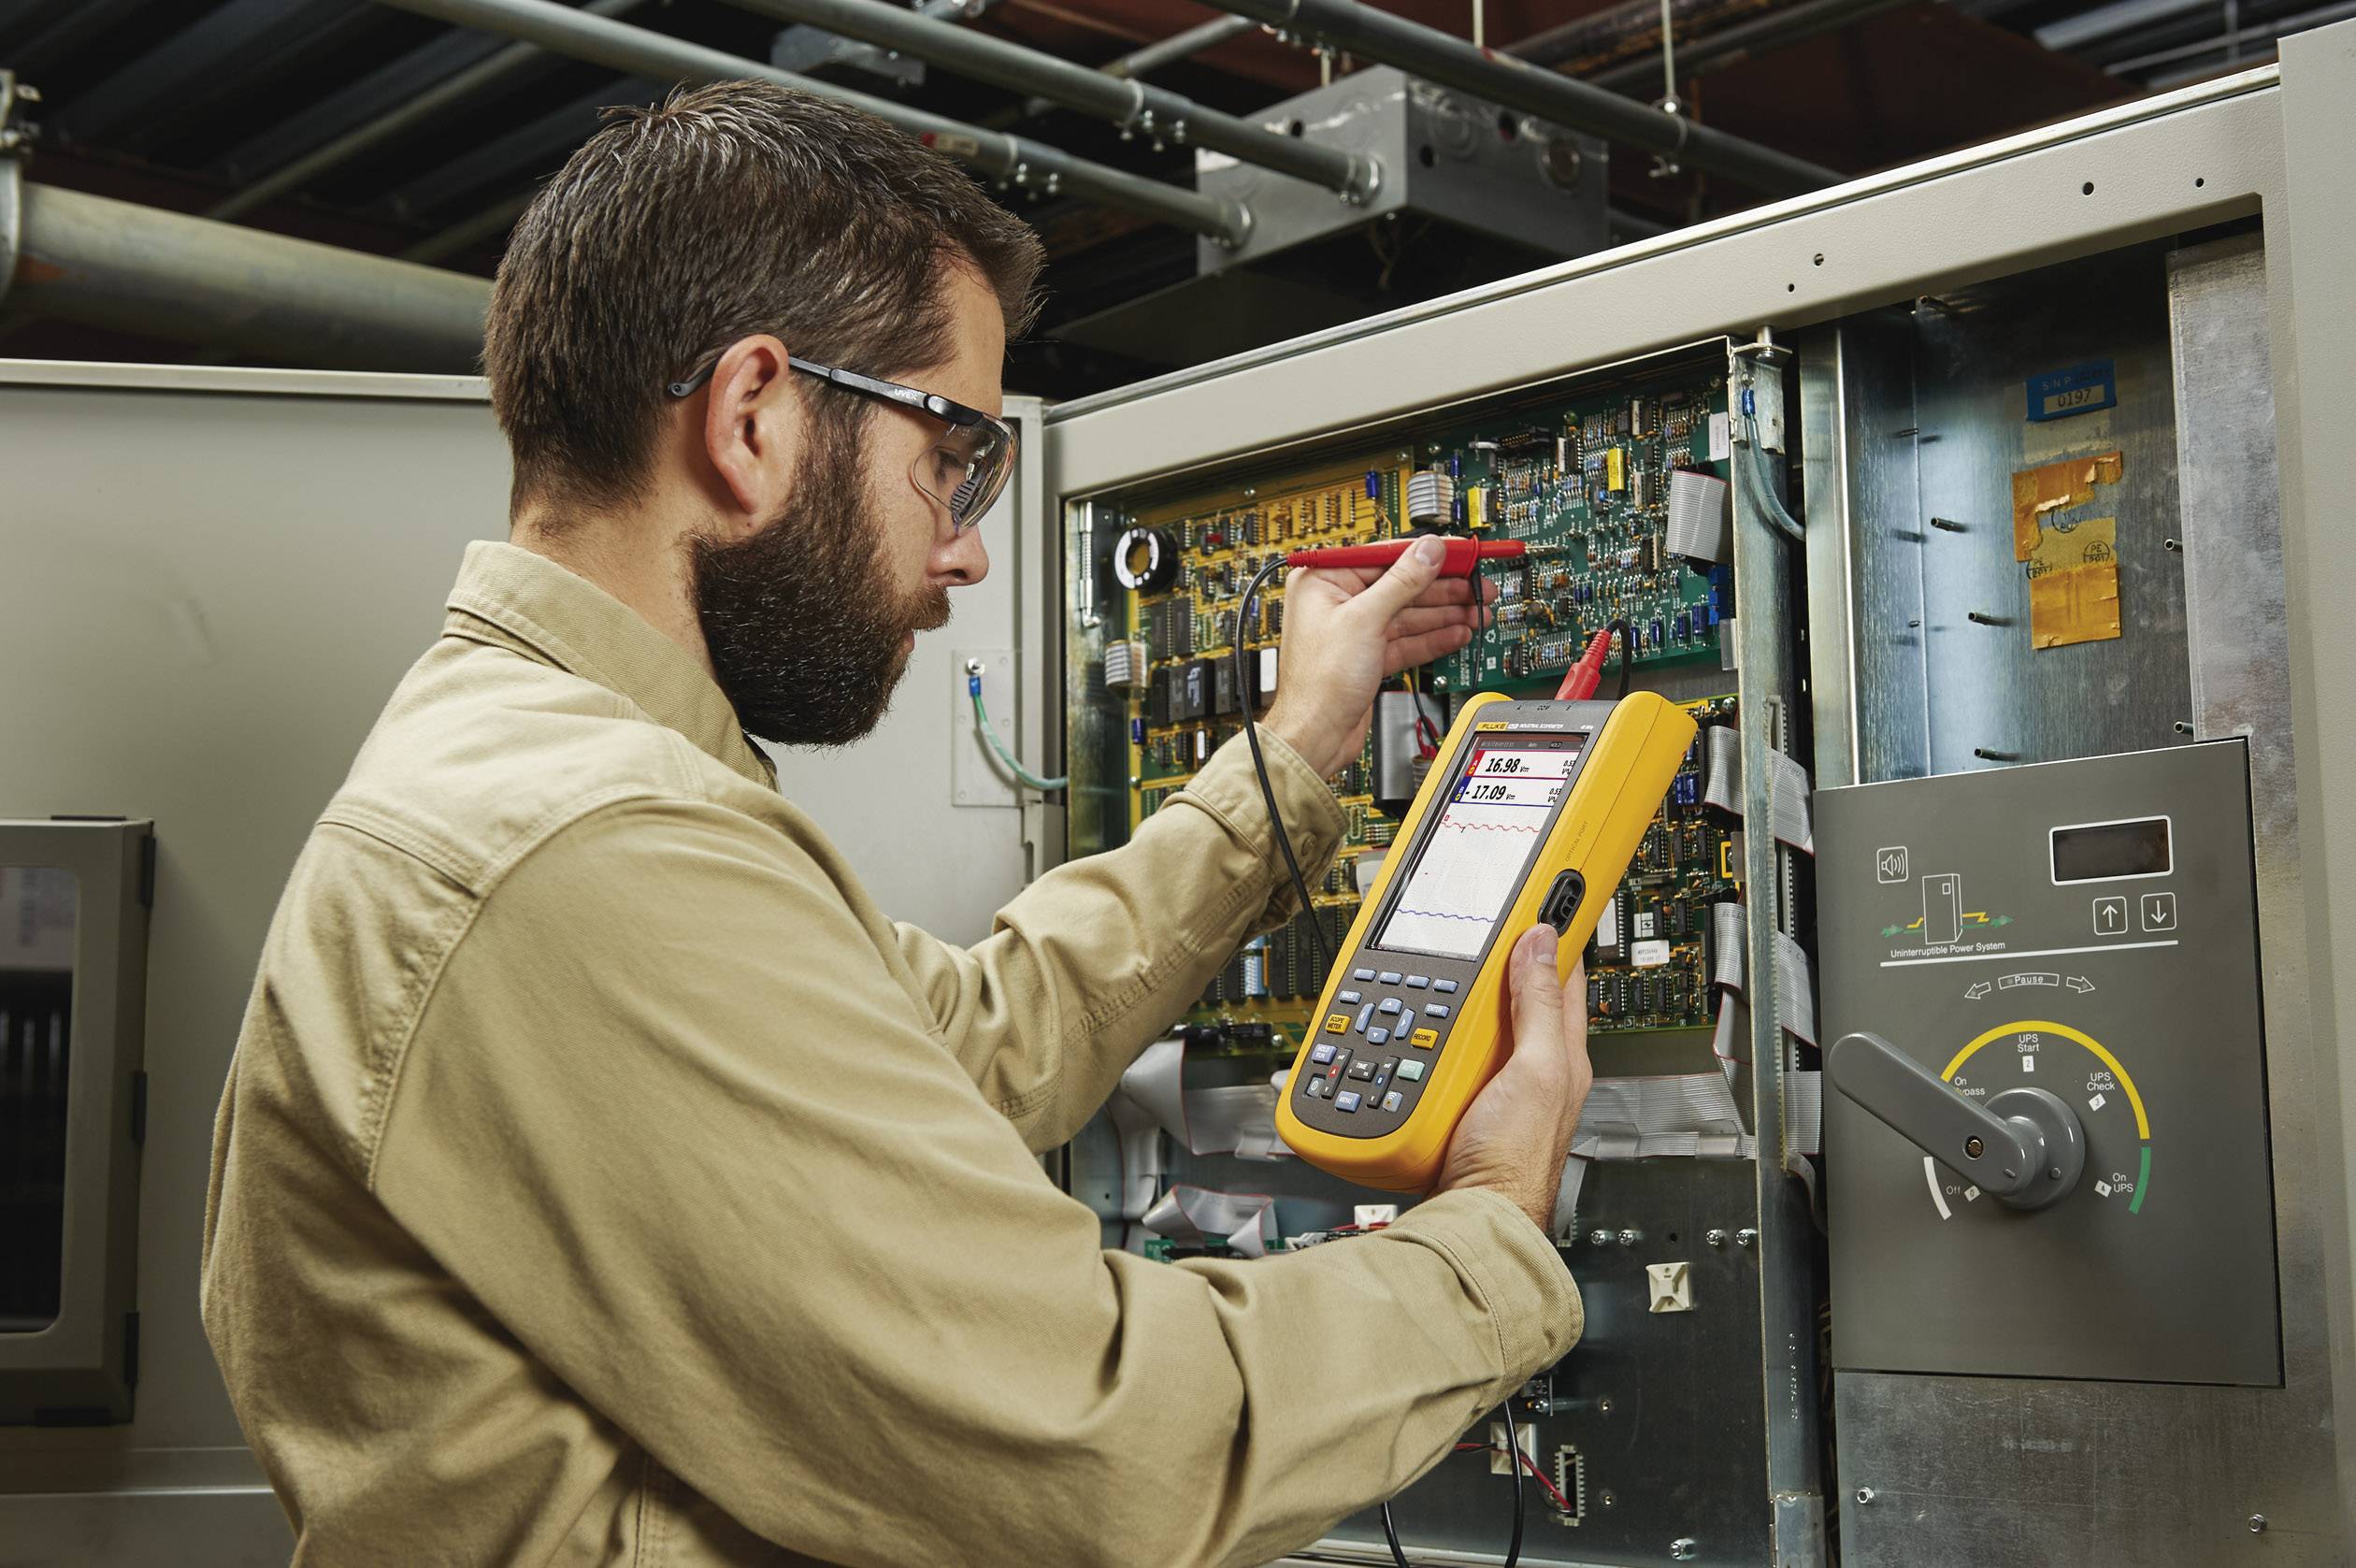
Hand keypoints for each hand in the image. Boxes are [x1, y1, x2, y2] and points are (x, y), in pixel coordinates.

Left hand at [1261, 536, 1494, 777]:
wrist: (1315, 736)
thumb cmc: (1318, 683)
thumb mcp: (1365, 620)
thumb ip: (1401, 582)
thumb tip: (1428, 552)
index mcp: (1323, 580)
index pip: (1385, 556)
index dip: (1427, 555)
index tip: (1459, 553)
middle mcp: (1338, 601)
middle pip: (1401, 585)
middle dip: (1443, 588)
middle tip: (1477, 585)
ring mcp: (1355, 630)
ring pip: (1408, 614)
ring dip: (1445, 614)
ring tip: (1477, 611)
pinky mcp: (1368, 656)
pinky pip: (1407, 640)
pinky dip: (1433, 638)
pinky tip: (1458, 633)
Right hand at [1432, 926, 1592, 1234]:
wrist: (1469, 1218)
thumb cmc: (1514, 1164)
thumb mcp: (1537, 1072)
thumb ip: (1539, 1008)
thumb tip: (1541, 942)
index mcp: (1562, 1055)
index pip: (1564, 976)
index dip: (1556, 933)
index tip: (1546, 893)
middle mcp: (1530, 1067)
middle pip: (1513, 994)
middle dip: (1495, 963)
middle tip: (1477, 930)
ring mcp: (1493, 1083)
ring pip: (1474, 1022)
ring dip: (1456, 1002)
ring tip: (1440, 980)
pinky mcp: (1457, 1101)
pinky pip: (1443, 1056)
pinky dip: (1431, 1040)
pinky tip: (1418, 1034)